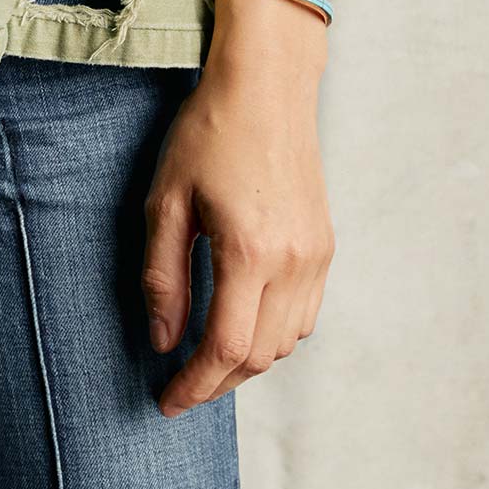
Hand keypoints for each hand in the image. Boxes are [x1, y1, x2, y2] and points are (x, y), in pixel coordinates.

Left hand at [142, 18, 333, 417]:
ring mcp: (316, 256)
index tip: (166, 402)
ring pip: (285, 341)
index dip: (194, 385)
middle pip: (258, 356)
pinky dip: (272, 335)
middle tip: (179, 388)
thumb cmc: (208, 134)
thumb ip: (163, 278)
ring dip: (245, 361)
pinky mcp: (324, 245)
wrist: (267, 86)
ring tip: (204, 360)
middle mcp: (293, 262)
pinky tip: (241, 324)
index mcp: (250, 252)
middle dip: (216, 382)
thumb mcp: (165, 202)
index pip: (225, 348)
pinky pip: (304, 315)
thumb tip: (163, 341)